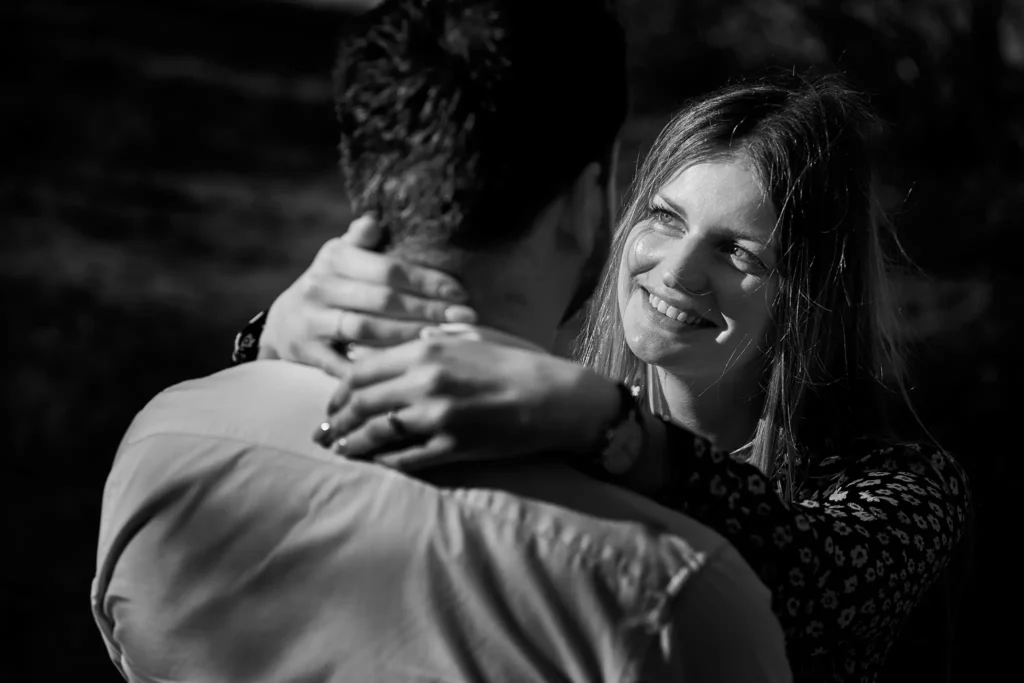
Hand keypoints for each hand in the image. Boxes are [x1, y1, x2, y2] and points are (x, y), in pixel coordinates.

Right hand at [258, 214, 477, 376]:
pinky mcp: (306, 351)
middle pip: (383, 300)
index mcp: (335, 257)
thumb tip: (374, 220)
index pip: (389, 270)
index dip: (426, 282)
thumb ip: (361, 240)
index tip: (460, 293)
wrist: (284, 322)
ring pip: (366, 329)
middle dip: (428, 310)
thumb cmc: (331, 285)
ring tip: (441, 339)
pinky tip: (404, 367)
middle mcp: (320, 286)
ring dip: (408, 335)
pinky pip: (344, 362)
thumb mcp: (341, 256)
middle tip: (465, 318)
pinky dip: (373, 366)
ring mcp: (311, 320)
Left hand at [313, 336, 621, 470]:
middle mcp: (425, 381)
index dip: (339, 391)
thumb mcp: (474, 335)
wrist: (556, 397)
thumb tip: (405, 339)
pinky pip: (405, 458)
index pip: (362, 371)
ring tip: (338, 450)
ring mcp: (437, 417)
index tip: (331, 403)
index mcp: (427, 348)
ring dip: (351, 444)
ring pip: (376, 434)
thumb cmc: (518, 361)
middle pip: (361, 404)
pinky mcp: (452, 447)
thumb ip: (435, 336)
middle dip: (336, 421)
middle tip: (324, 432)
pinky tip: (375, 462)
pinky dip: (384, 461)